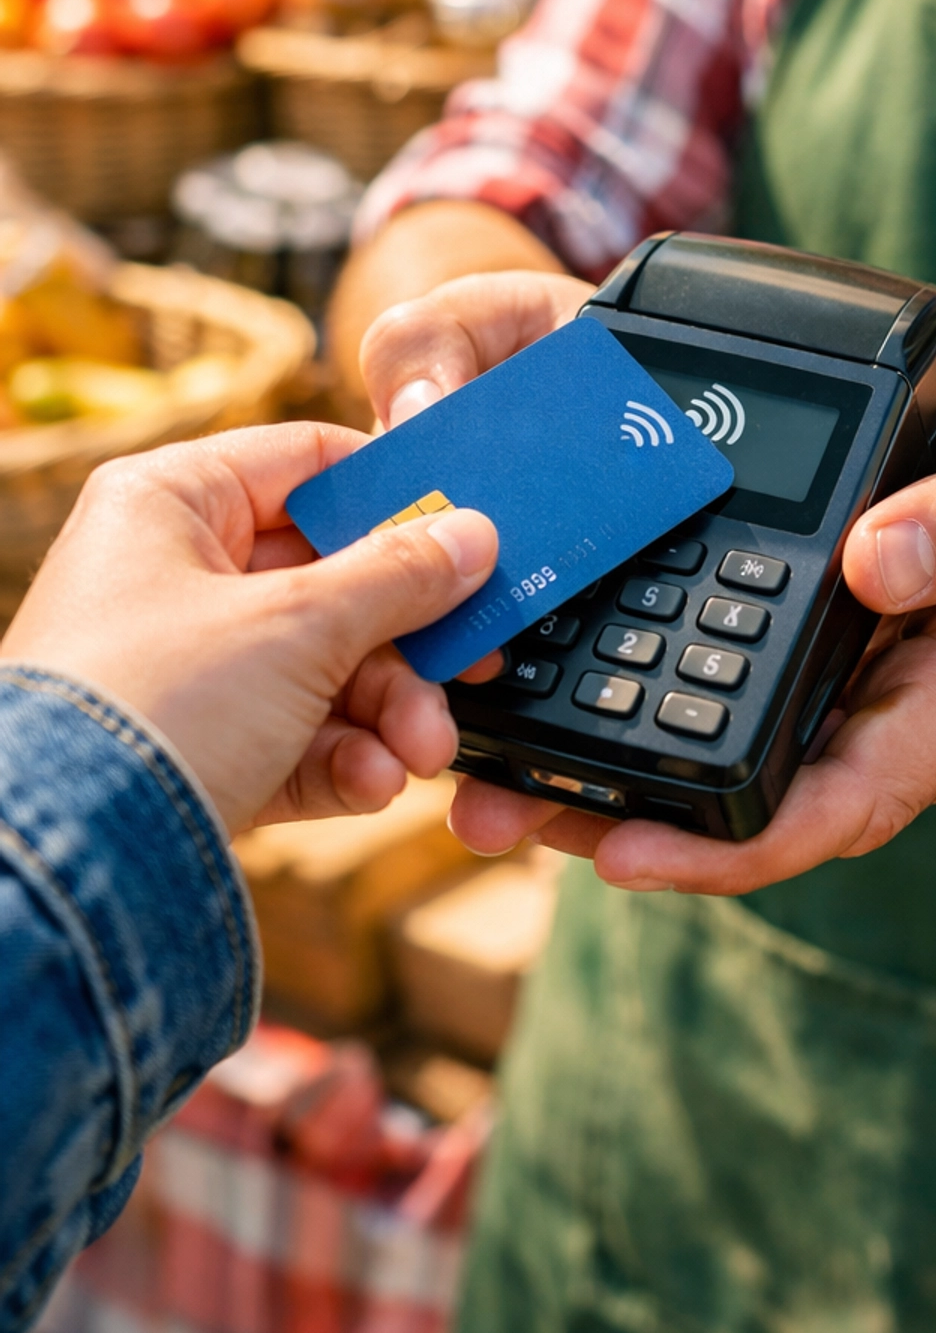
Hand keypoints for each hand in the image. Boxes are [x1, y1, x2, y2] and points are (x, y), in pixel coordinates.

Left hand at [0, 422, 498, 836]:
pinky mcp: (191, 750)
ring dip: (387, 713)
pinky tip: (373, 783)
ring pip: (320, 667)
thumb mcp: (298, 625)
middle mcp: (168, 574)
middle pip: (329, 579)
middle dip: (405, 641)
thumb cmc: (149, 706)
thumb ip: (400, 576)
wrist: (65, 868)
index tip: (469, 529)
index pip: (308, 464)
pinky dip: (341, 760)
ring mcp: (178, 666)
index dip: (395, 496)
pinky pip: (291, 736)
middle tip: (470, 665)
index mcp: (171, 502)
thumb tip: (473, 536)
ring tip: (424, 752)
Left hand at [358, 268, 935, 891]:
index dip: (730, 845)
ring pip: (727, 773)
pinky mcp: (828, 671)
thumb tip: (872, 563)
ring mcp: (857, 708)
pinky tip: (555, 696)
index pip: (839, 805)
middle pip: (753, 809)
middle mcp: (894, 727)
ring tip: (483, 777)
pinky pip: (730, 713)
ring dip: (611, 784)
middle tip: (491, 814)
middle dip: (625, 825)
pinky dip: (645, 713)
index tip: (623, 854)